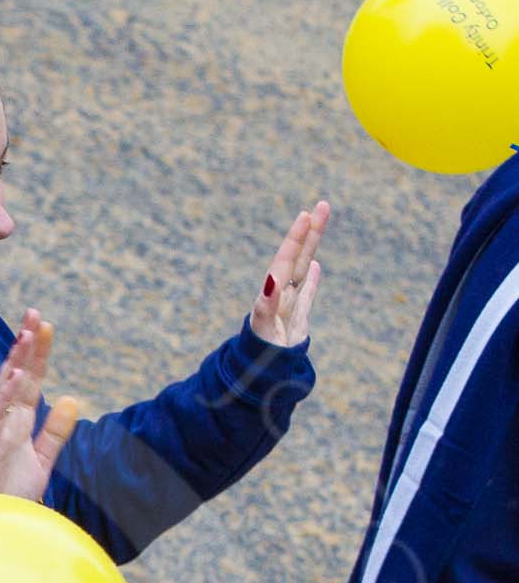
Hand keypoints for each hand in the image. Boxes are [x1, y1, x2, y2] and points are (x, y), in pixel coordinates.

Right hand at [0, 309, 79, 499]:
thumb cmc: (11, 491)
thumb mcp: (41, 459)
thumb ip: (56, 431)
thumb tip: (73, 399)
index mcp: (14, 421)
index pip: (28, 381)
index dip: (35, 353)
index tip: (43, 324)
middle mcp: (3, 423)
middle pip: (14, 379)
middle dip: (23, 348)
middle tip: (33, 315)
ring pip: (5, 395)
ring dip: (15, 368)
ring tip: (26, 339)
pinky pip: (0, 423)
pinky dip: (8, 401)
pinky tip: (17, 377)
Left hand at [249, 201, 329, 347]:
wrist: (261, 377)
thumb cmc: (259, 354)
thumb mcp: (262, 328)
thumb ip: (267, 305)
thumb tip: (273, 281)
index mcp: (271, 294)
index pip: (285, 260)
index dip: (296, 239)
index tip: (306, 215)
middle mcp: (279, 296)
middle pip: (296, 257)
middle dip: (309, 232)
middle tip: (323, 205)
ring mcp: (289, 306)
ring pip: (302, 269)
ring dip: (310, 247)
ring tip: (319, 223)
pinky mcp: (296, 320)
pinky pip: (305, 295)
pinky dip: (310, 280)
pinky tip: (314, 266)